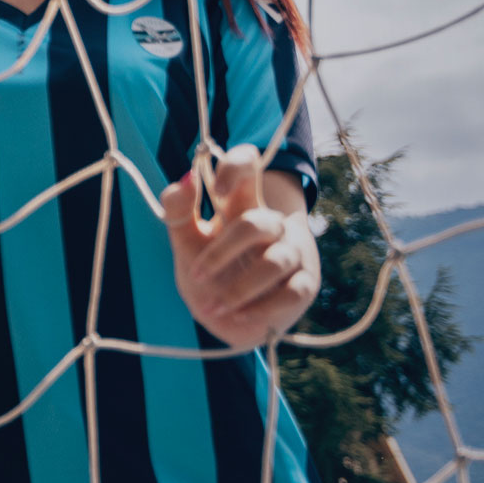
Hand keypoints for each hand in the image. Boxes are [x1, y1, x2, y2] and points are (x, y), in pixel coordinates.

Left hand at [162, 144, 319, 349]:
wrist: (225, 316)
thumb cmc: (208, 270)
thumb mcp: (186, 241)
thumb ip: (179, 211)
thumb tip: (184, 178)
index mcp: (240, 206)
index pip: (249, 166)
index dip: (236, 167)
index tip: (214, 190)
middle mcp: (270, 225)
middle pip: (256, 223)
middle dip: (222, 252)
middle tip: (196, 274)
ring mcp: (291, 254)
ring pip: (276, 261)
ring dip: (238, 288)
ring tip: (212, 306)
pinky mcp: (304, 285)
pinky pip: (293, 291)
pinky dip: (262, 307)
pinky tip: (239, 315)